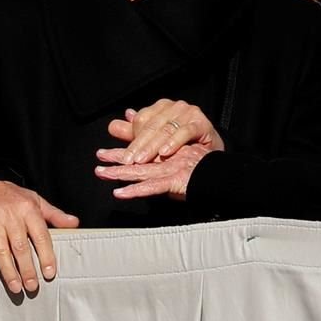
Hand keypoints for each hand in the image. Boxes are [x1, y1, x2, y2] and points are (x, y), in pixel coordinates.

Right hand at [0, 181, 78, 293]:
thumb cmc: (14, 197)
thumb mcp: (37, 201)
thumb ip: (55, 215)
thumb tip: (74, 223)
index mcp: (28, 210)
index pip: (40, 236)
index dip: (46, 255)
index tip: (49, 272)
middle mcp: (10, 216)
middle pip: (20, 247)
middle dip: (27, 269)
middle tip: (32, 286)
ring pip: (1, 250)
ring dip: (8, 271)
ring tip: (16, 287)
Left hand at [95, 143, 211, 199]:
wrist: (221, 176)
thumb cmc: (201, 166)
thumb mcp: (178, 155)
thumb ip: (158, 145)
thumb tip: (141, 128)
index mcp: (166, 150)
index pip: (141, 147)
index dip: (122, 150)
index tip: (104, 152)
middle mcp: (167, 158)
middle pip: (138, 155)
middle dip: (117, 157)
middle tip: (99, 157)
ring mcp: (170, 168)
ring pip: (141, 170)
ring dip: (120, 172)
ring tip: (103, 173)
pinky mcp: (175, 181)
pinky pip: (151, 187)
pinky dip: (135, 190)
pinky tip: (120, 192)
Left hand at [106, 99, 224, 164]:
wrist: (210, 154)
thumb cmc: (182, 146)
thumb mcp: (155, 140)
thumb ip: (134, 133)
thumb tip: (113, 126)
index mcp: (161, 107)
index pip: (141, 120)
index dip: (131, 139)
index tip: (122, 157)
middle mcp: (174, 106)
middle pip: (151, 125)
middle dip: (138, 145)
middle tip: (128, 162)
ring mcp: (188, 112)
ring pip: (166, 129)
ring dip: (153, 146)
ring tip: (142, 160)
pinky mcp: (201, 122)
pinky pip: (185, 132)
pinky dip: (174, 142)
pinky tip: (164, 153)